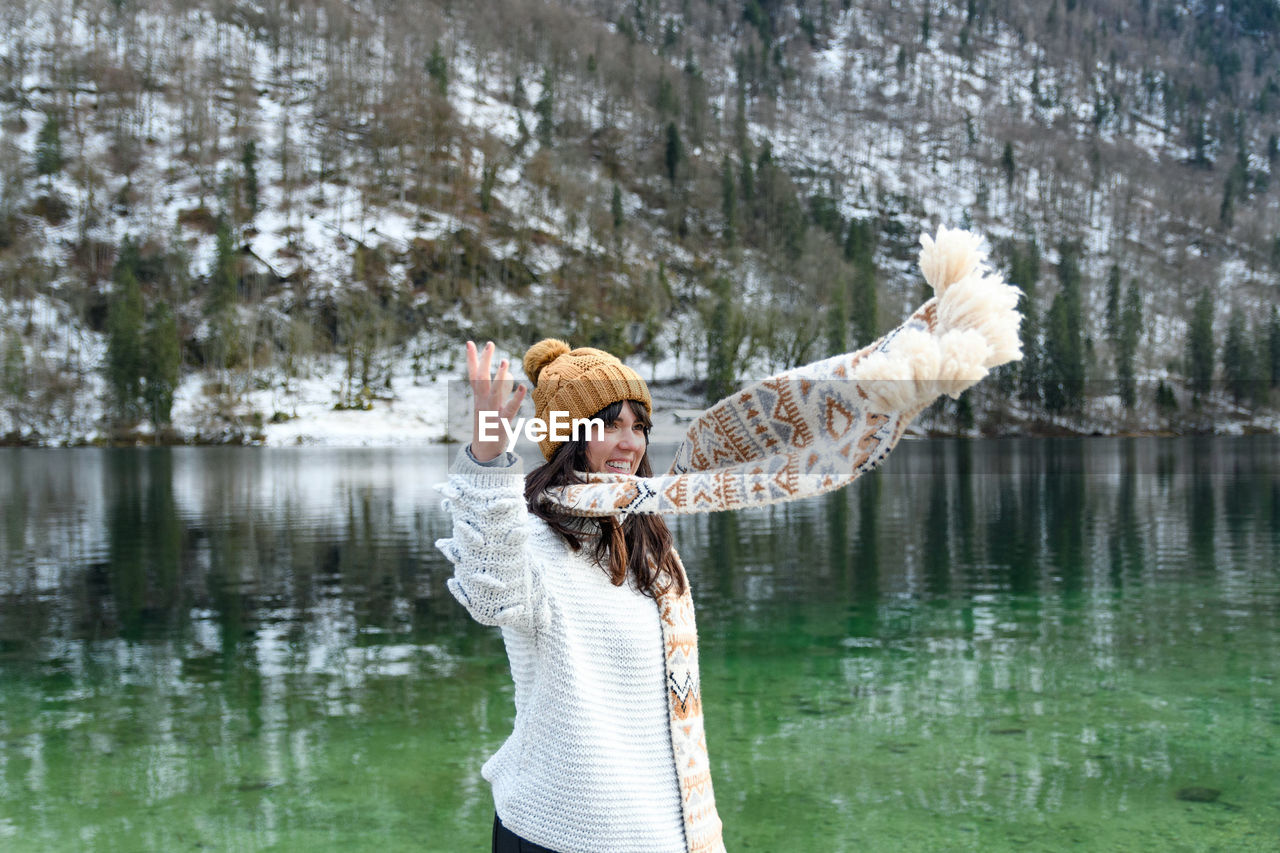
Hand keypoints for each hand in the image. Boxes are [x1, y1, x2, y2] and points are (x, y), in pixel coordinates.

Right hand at [467, 340, 526, 462]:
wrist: (484, 453)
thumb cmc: (489, 428)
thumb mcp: (491, 407)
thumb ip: (499, 390)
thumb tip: (509, 373)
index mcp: (478, 399)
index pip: (473, 376)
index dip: (471, 359)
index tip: (469, 342)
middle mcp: (482, 404)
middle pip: (481, 379)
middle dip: (484, 361)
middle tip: (489, 344)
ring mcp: (491, 413)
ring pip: (494, 392)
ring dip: (499, 376)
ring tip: (505, 361)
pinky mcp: (502, 424)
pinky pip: (510, 409)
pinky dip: (516, 398)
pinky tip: (523, 387)